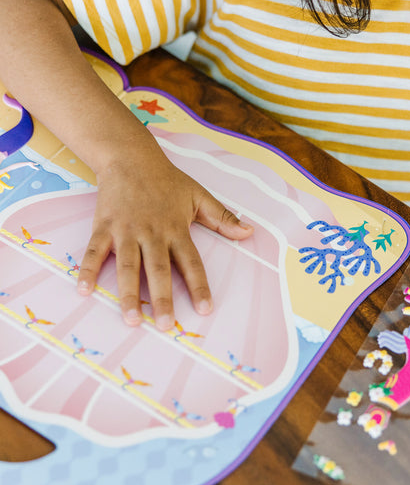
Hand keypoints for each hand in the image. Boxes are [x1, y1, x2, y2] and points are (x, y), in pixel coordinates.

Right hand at [76, 149, 252, 329]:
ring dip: (128, 294)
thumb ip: (223, 218)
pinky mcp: (104, 227)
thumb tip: (250, 232)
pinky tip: (85, 290)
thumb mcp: (199, 196)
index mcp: (177, 229)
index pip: (192, 263)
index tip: (205, 309)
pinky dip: (88, 270)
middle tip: (165, 325)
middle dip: (162, 299)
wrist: (131, 158)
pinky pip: (95, 251)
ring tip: (131, 320)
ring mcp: (127, 231)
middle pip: (159, 270)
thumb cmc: (168, 180)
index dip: (199, 286)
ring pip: (128, 267)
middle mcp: (153, 233)